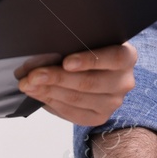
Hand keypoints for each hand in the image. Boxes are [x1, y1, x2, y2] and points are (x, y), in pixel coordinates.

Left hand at [19, 42, 137, 125]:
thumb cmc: (91, 49)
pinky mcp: (99, 117)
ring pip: (77, 99)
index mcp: (127, 56)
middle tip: (33, 75)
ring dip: (48, 91)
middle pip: (88, 82)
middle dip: (56, 78)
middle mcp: (124, 81)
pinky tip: (38, 94)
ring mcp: (113, 102)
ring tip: (28, 85)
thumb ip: (76, 42)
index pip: (112, 58)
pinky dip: (52, 103)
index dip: (88, 60)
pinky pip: (72, 113)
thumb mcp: (91, 40)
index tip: (66, 62)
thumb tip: (45, 51)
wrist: (101, 71)